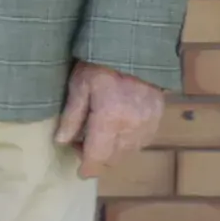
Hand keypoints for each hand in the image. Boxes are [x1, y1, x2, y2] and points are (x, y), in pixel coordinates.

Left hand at [53, 61, 165, 179]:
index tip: (80, 172)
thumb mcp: (78, 86)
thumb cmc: (100, 65)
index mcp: (110, 119)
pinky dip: (128, 143)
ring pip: (129, 152)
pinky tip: (116, 132)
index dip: (88, 168)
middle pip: (114, 158)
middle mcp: (132, 126)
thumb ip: (71, 116)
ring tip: (96, 136)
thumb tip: (61, 142)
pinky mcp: (158, 118)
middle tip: (80, 145)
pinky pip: (142, 141)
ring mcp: (148, 123)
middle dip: (97, 159)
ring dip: (113, 152)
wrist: (135, 48)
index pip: (99, 156)